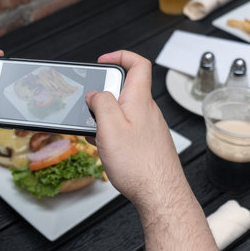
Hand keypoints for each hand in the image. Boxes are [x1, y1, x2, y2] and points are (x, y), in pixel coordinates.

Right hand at [85, 51, 183, 207]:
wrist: (160, 194)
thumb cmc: (140, 165)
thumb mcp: (110, 127)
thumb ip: (101, 103)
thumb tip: (95, 93)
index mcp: (139, 100)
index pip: (138, 64)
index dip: (120, 55)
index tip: (103, 60)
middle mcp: (147, 110)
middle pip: (126, 89)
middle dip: (104, 94)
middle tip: (90, 106)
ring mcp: (148, 127)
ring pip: (124, 111)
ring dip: (106, 117)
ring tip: (96, 133)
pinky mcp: (147, 143)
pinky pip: (126, 128)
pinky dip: (112, 132)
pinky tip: (106, 148)